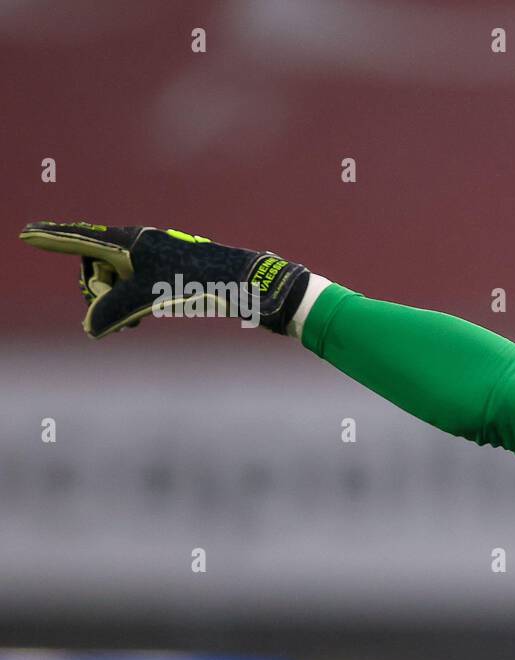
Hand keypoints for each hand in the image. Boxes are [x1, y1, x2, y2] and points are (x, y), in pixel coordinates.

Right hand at [19, 221, 310, 337]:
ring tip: (134, 321)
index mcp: (131, 242)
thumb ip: (113, 309)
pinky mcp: (169, 274)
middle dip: (98, 292)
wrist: (246, 284)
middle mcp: (141, 245)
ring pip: (117, 282)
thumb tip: (90, 328)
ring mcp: (155, 260)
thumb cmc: (200, 282)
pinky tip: (140, 320)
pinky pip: (135, 289)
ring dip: (116, 303)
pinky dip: (131, 306)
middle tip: (118, 315)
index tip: (25, 234)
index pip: (82, 239)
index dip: (53, 239)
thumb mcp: (149, 297)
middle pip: (97, 266)